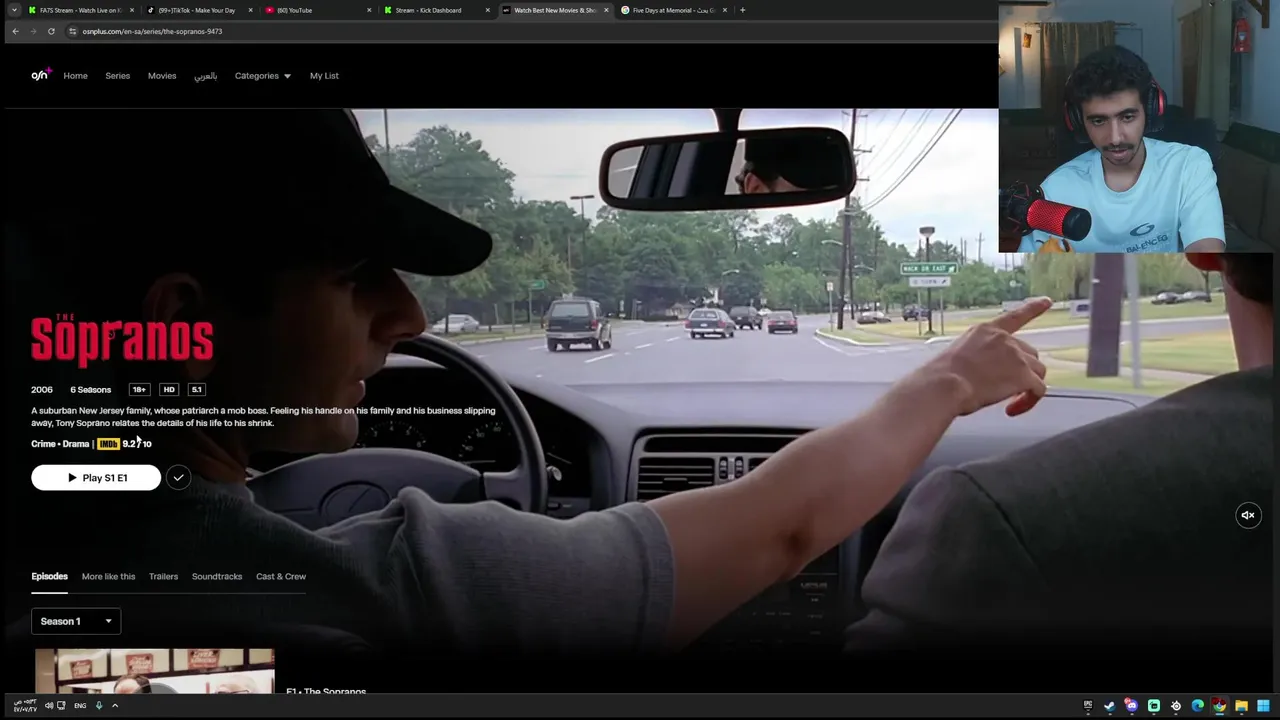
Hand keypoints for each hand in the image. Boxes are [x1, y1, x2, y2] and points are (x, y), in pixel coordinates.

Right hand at [923, 297, 1051, 416]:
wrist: (944, 384)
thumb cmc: (942, 376)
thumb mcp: (958, 355)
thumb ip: (978, 358)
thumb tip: (983, 374)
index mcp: (985, 331)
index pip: (1014, 317)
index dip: (1033, 308)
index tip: (1046, 302)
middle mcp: (1004, 339)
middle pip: (1029, 354)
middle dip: (1023, 371)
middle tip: (1007, 389)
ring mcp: (1016, 356)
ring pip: (1038, 372)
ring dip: (1027, 387)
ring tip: (1009, 400)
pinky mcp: (1024, 375)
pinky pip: (1038, 390)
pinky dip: (1029, 401)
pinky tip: (1013, 408)